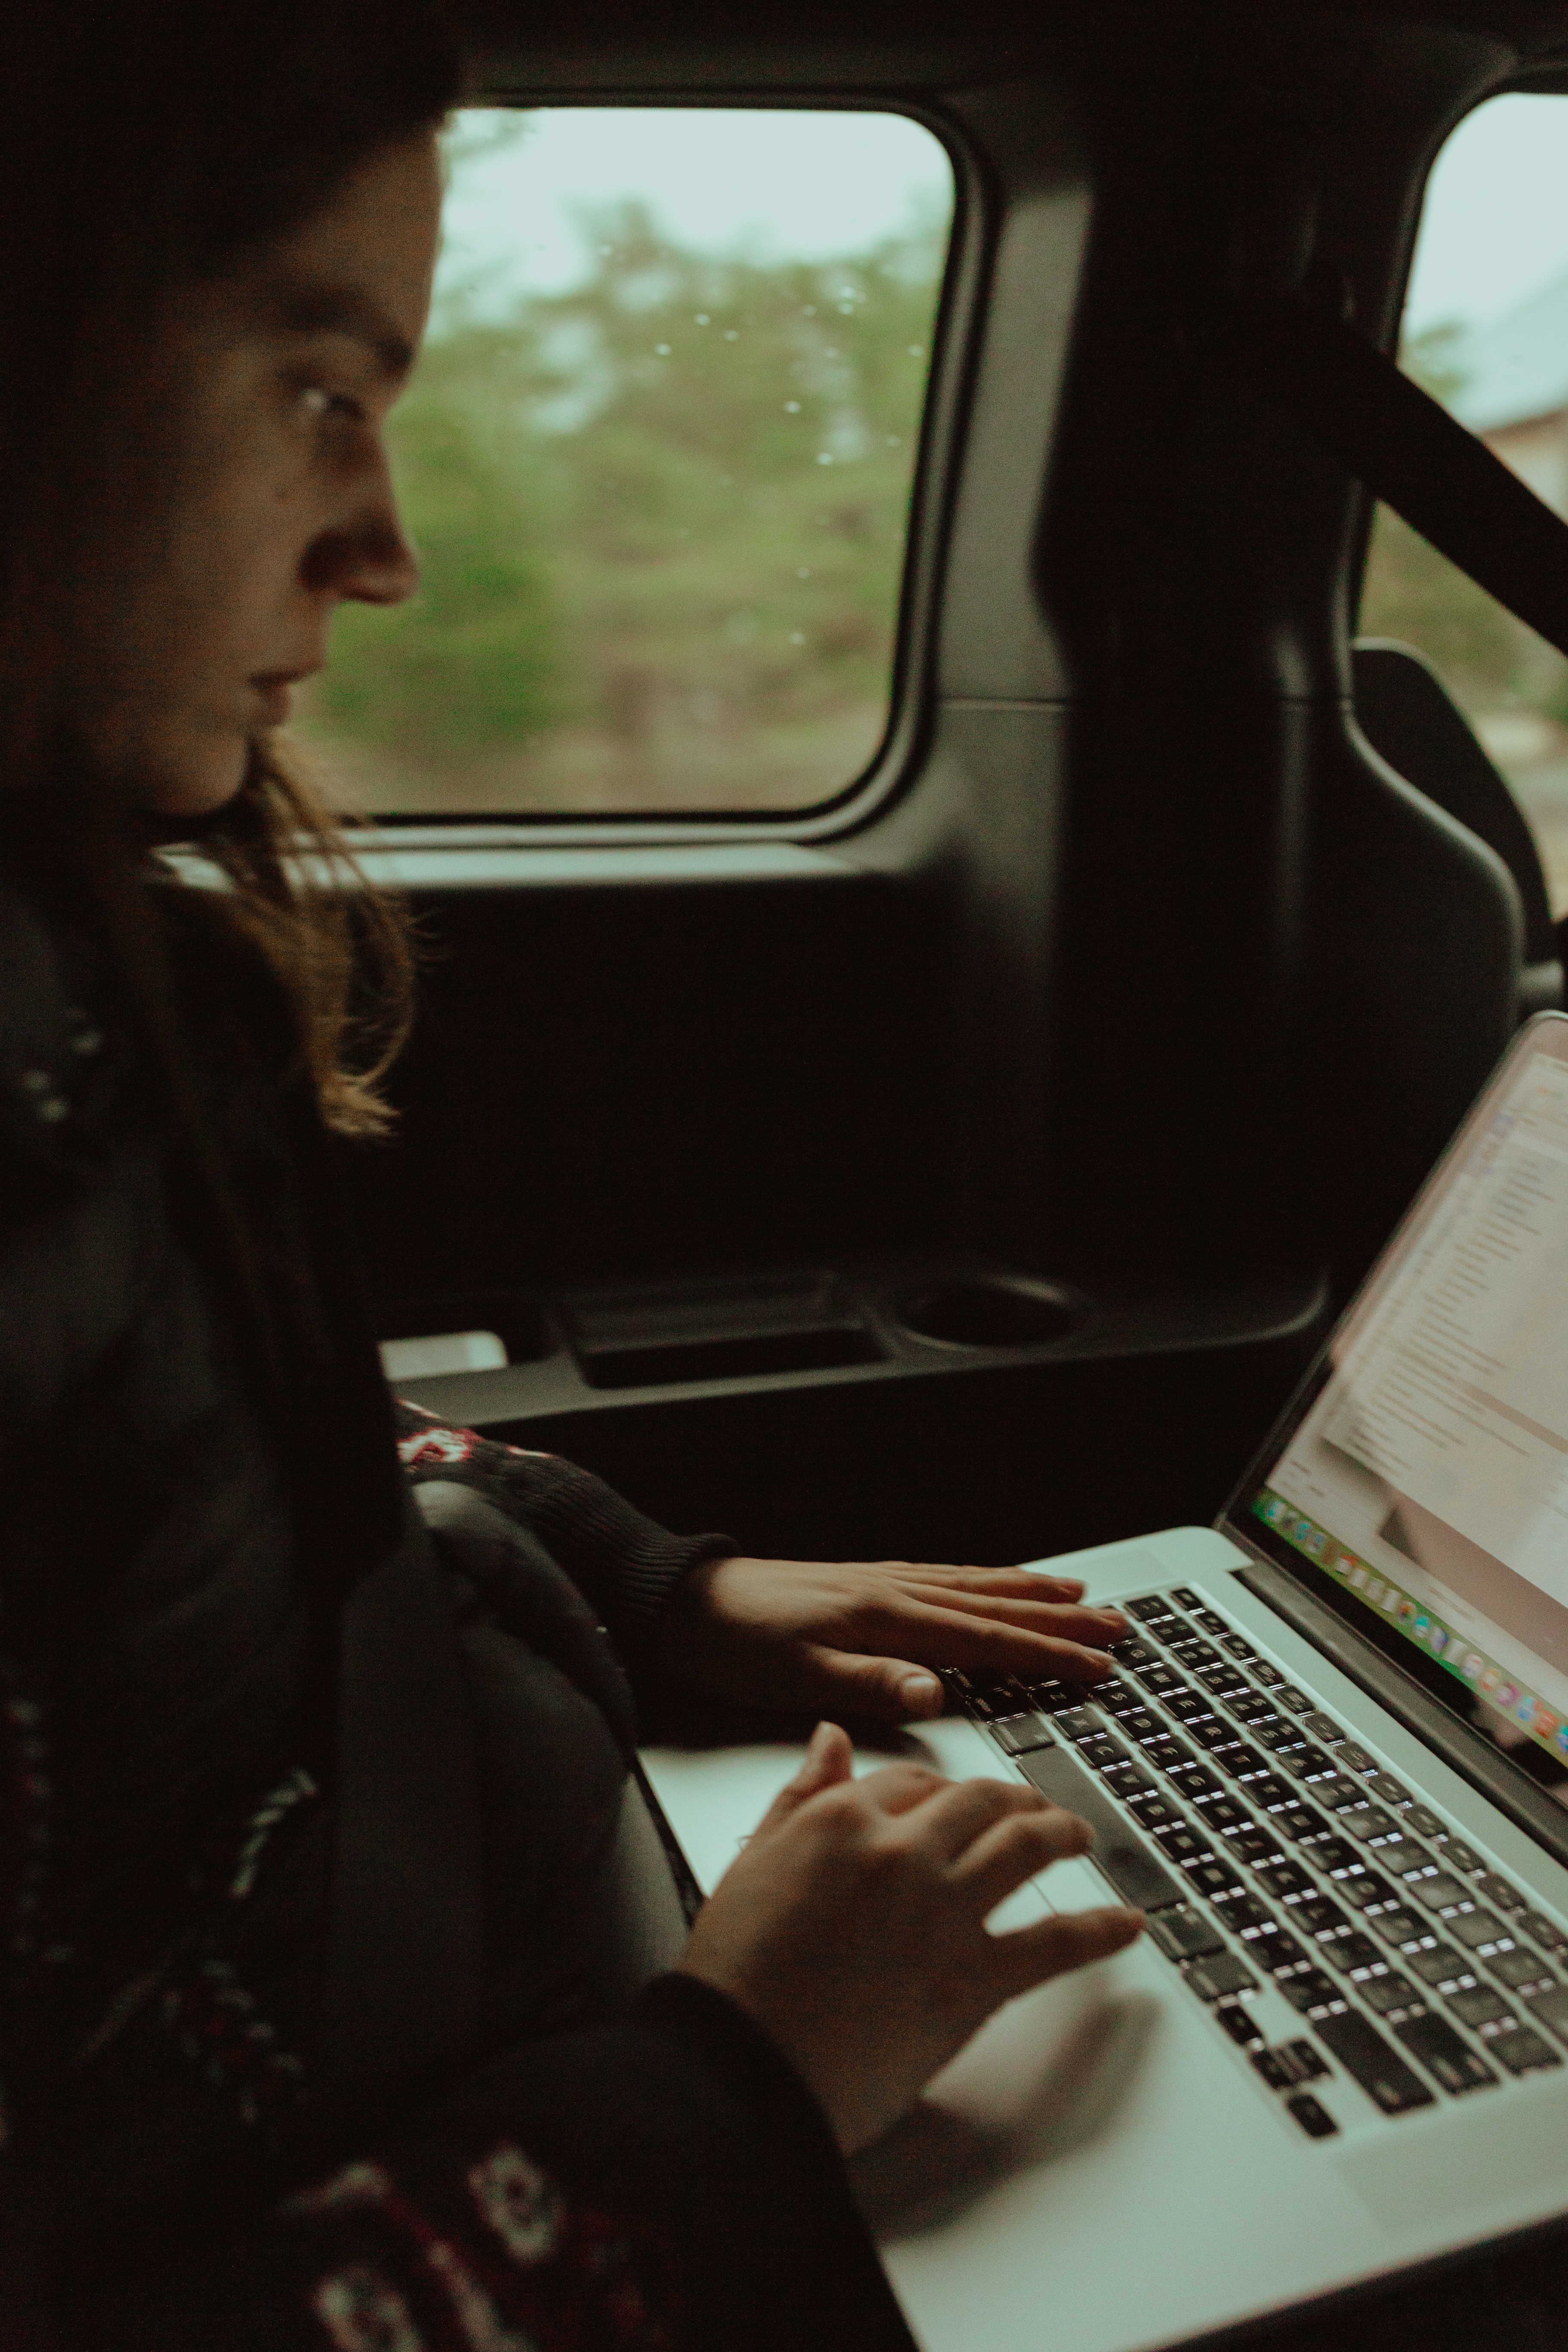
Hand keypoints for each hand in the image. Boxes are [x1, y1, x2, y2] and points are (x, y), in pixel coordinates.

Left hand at [653, 1554, 1127, 1722]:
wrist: (685, 1604)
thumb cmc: (734, 1646)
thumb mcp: (793, 1678)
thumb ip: (867, 1685)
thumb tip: (933, 1693)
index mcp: (885, 1620)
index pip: (986, 1641)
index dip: (1046, 1656)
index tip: (1097, 1668)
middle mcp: (893, 1592)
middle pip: (996, 1606)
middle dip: (1062, 1619)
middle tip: (1118, 1629)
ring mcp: (883, 1583)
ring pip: (977, 1585)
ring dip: (1032, 1591)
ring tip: (1081, 1595)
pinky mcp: (868, 1583)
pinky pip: (947, 1577)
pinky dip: (987, 1578)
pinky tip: (999, 1581)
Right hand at [680, 1723, 1142, 2154]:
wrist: (743, 2068)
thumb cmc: (735, 1980)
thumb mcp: (751, 1864)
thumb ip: (799, 1797)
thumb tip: (828, 1738)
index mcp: (841, 1820)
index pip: (912, 1780)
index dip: (942, 1786)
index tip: (955, 1797)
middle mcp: (900, 1851)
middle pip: (978, 1801)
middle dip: (1013, 1799)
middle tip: (1032, 1808)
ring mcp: (942, 1911)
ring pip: (1024, 1846)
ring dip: (1062, 1833)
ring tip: (1080, 1836)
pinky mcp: (972, 1979)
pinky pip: (1055, 1943)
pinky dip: (1100, 1931)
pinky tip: (1126, 1924)